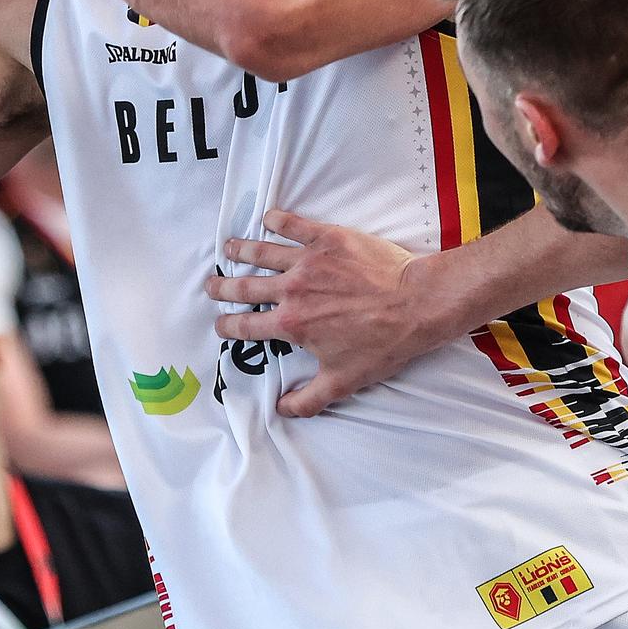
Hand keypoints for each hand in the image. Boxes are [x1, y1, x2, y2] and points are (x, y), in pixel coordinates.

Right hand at [208, 211, 456, 417]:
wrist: (415, 304)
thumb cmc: (382, 344)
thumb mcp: (343, 381)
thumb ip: (309, 399)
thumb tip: (283, 410)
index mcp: (292, 324)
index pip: (248, 325)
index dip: (229, 326)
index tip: (221, 324)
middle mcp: (293, 290)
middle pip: (246, 287)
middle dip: (225, 287)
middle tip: (212, 285)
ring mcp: (309, 260)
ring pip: (264, 252)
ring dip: (242, 251)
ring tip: (228, 248)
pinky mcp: (329, 238)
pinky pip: (295, 225)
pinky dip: (278, 220)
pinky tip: (268, 218)